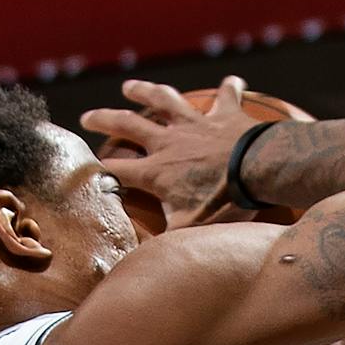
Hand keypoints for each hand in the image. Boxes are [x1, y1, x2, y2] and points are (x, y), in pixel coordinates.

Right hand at [82, 77, 260, 228]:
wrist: (260, 171)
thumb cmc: (226, 203)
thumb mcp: (191, 230)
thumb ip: (165, 244)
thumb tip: (143, 264)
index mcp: (157, 171)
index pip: (118, 170)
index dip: (99, 170)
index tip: (84, 169)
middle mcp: (170, 142)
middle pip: (128, 125)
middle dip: (105, 120)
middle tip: (87, 117)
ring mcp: (196, 124)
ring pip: (163, 100)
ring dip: (146, 92)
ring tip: (130, 87)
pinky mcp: (225, 115)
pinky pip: (225, 97)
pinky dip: (229, 89)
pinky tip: (233, 80)